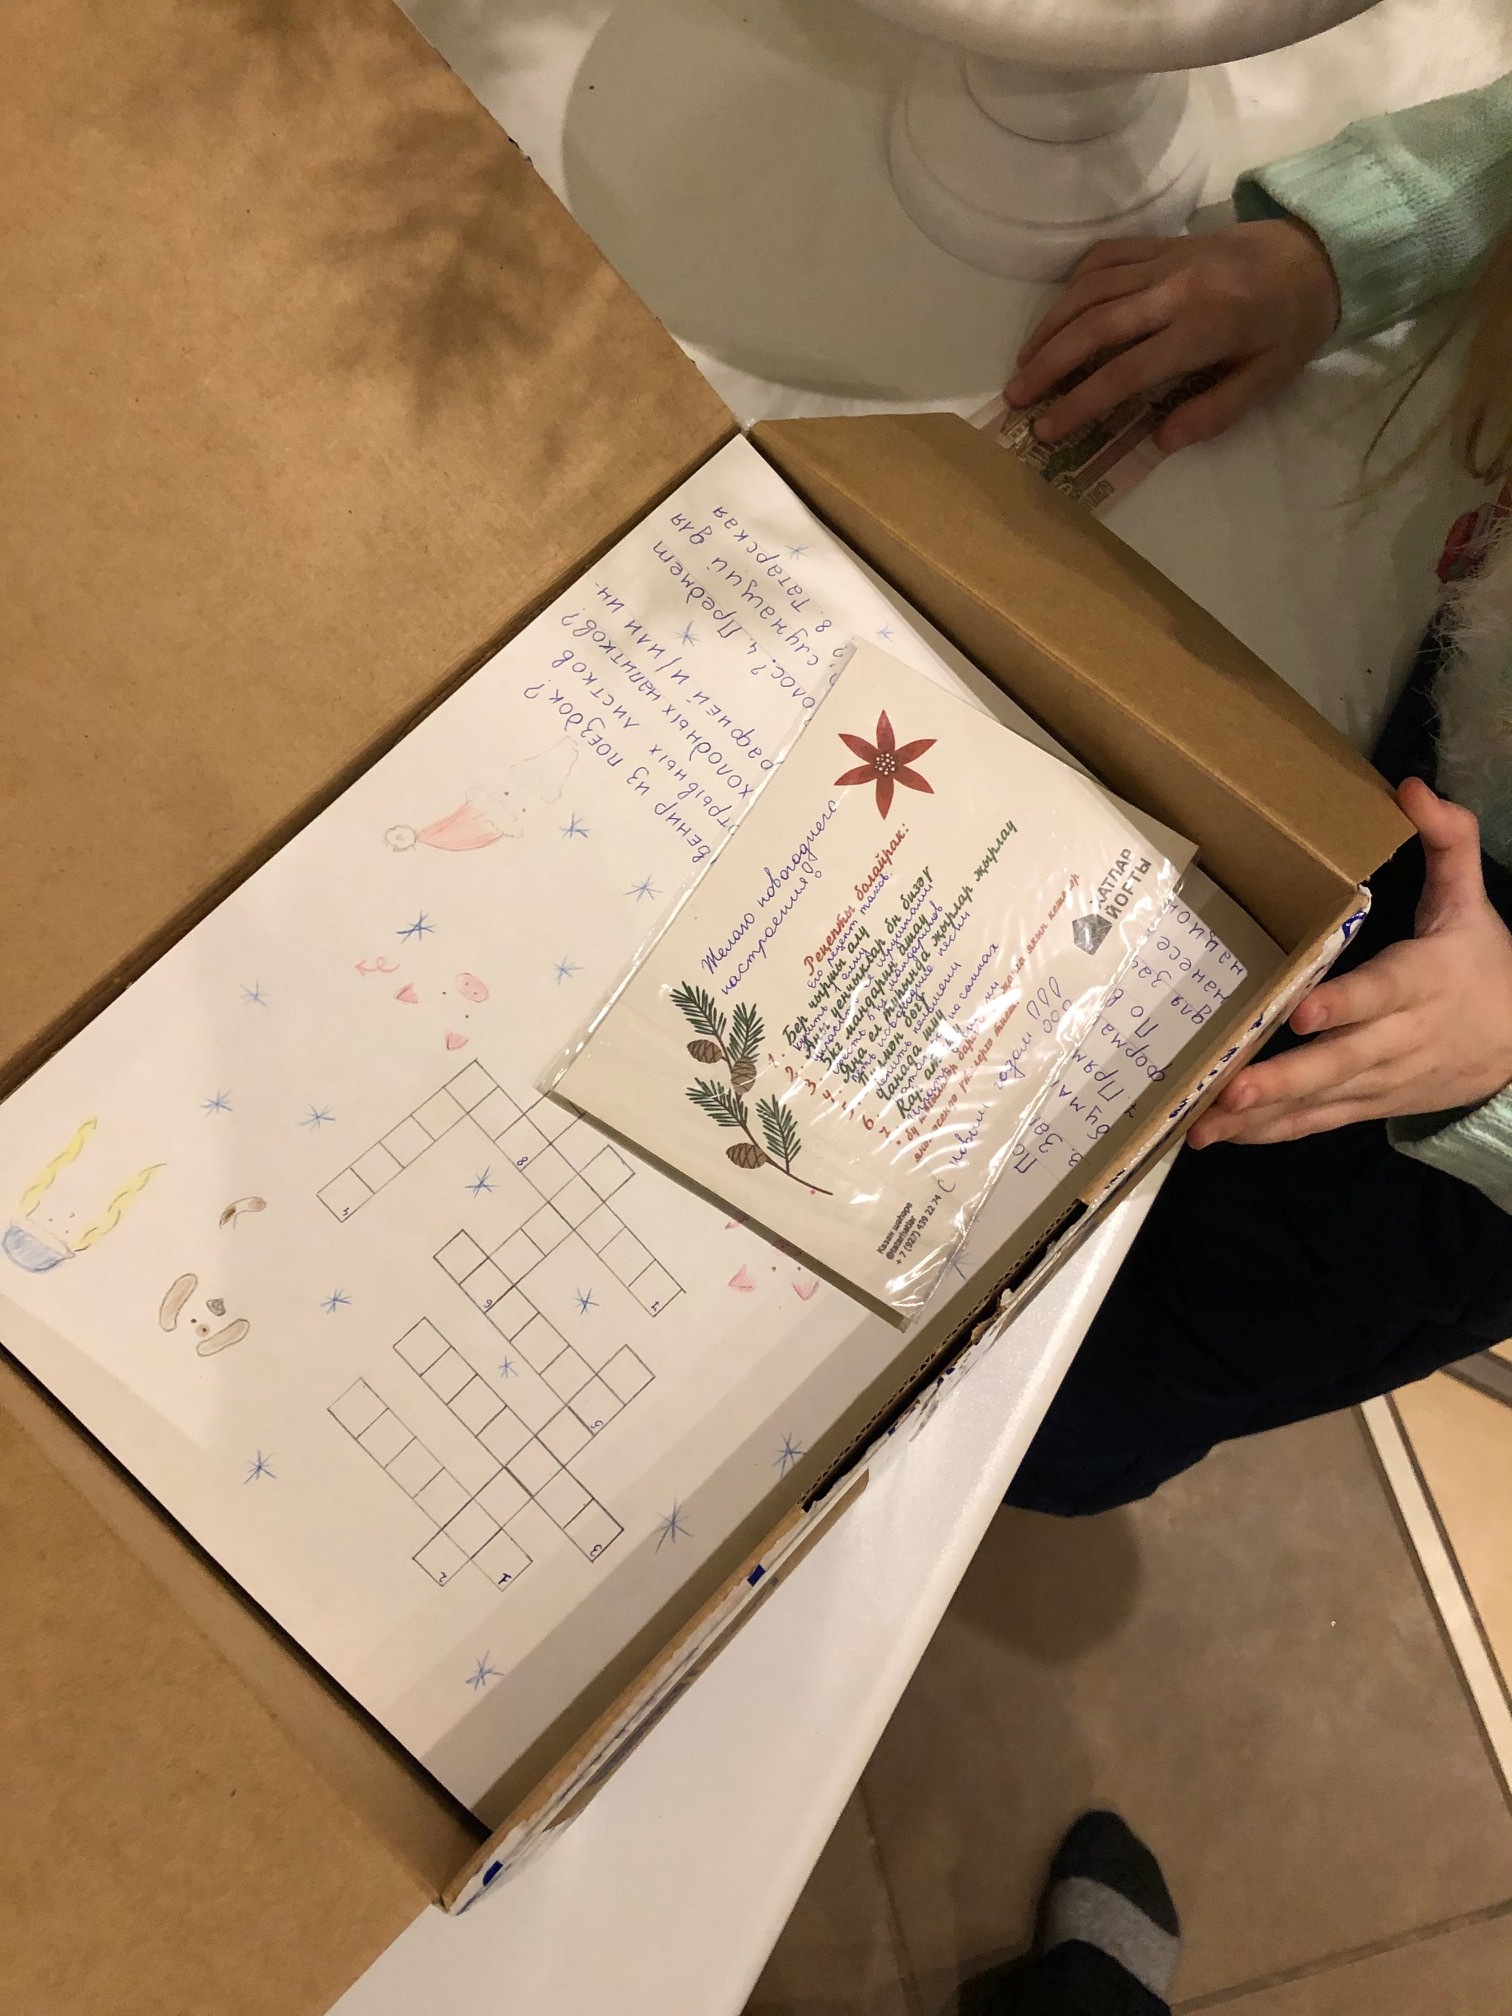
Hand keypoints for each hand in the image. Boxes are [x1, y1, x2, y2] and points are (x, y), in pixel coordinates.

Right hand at [1003, 219, 1340, 450]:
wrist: (1319, 251)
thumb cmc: (1292, 325)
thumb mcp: (1268, 380)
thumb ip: (1214, 412)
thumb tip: (1159, 440)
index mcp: (1203, 328)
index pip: (1126, 370)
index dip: (1081, 402)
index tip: (1049, 429)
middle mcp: (1175, 288)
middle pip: (1094, 325)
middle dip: (1048, 363)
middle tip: (1017, 396)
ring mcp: (1165, 259)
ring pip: (1089, 288)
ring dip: (1049, 326)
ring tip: (1024, 362)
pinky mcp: (1162, 241)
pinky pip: (1104, 257)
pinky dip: (1073, 285)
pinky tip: (1058, 315)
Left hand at [1189, 779, 1511, 1148]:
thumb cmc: (1484, 965)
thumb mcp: (1474, 900)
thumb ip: (1450, 841)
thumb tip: (1408, 785)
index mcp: (1421, 982)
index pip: (1381, 993)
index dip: (1343, 1005)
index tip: (1301, 1011)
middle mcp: (1398, 1037)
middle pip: (1341, 1061)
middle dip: (1285, 1077)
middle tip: (1231, 1088)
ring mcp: (1381, 1079)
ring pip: (1321, 1100)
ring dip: (1263, 1115)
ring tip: (1205, 1124)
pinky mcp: (1367, 1104)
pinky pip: (1318, 1123)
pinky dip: (1272, 1133)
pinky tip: (1223, 1138)